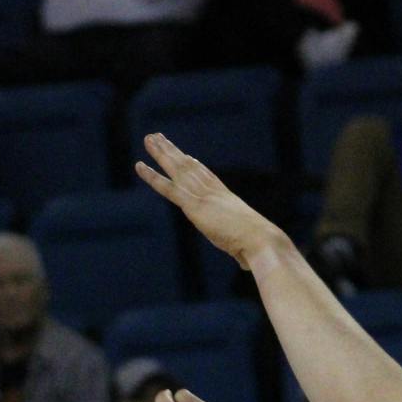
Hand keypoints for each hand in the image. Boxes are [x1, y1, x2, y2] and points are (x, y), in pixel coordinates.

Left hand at [134, 133, 290, 268]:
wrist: (261, 241)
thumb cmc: (260, 249)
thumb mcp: (247, 248)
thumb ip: (242, 251)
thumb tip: (247, 263)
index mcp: (227, 199)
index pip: (207, 177)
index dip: (194, 165)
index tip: (185, 154)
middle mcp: (214, 192)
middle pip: (190, 166)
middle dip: (174, 151)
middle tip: (158, 137)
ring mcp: (203, 196)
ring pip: (177, 169)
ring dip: (161, 153)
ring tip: (149, 138)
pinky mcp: (193, 206)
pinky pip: (168, 188)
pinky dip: (152, 177)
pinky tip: (140, 166)